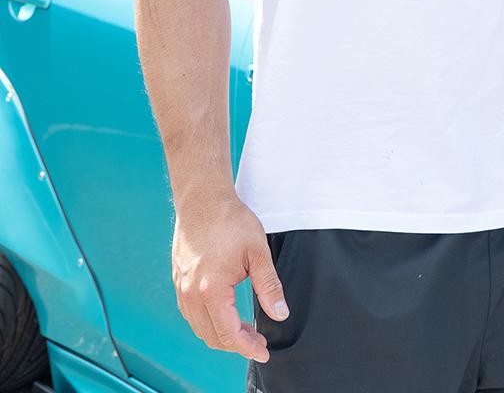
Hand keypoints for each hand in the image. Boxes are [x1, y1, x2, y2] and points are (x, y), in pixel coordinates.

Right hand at [172, 192, 289, 361]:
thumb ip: (269, 286)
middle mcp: (190, 293)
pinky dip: (207, 322)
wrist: (203, 198)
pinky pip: (190, 313)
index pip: (228, 333)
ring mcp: (181, 287)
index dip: (247, 347)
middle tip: (258, 340)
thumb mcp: (258, 252)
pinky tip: (223, 314)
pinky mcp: (178, 280)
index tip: (263, 351)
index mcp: (211, 289)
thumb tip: (280, 313)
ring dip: (221, 335)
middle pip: (212, 336)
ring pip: (199, 327)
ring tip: (244, 330)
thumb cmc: (230, 220)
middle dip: (236, 344)